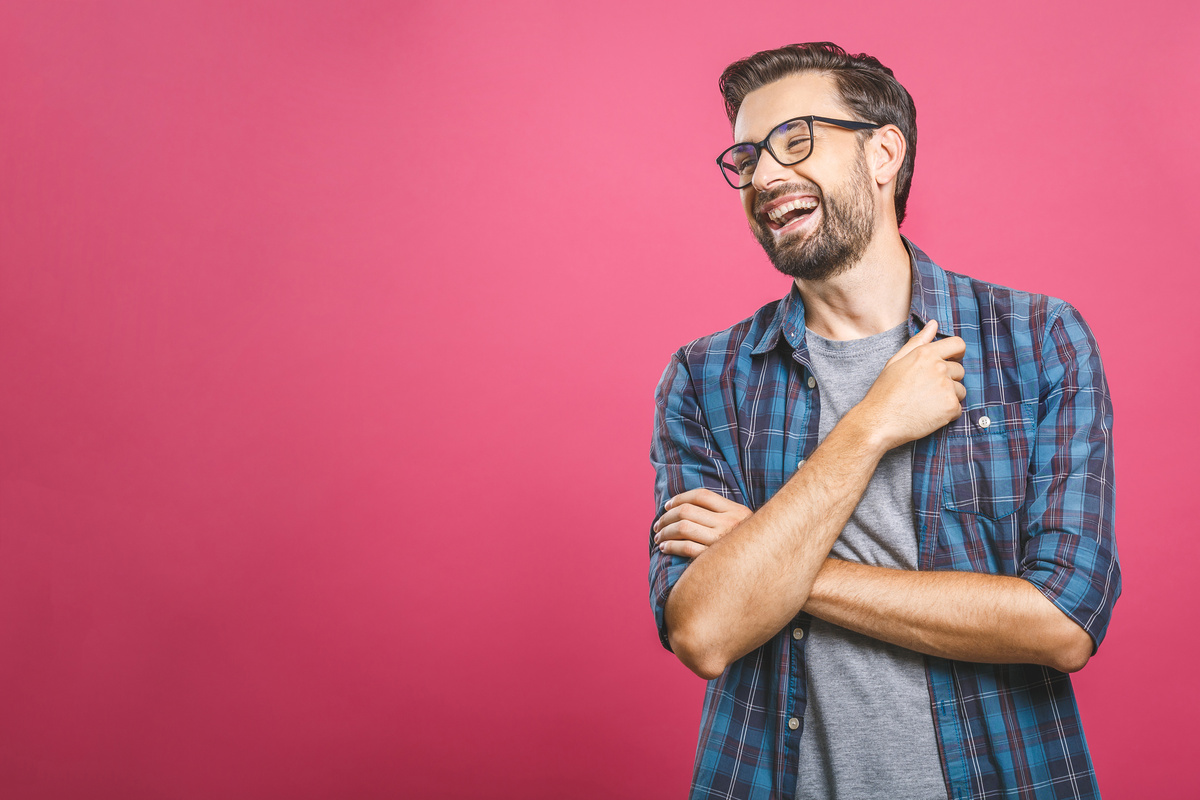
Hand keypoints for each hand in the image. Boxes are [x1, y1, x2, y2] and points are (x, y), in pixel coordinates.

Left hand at [653, 488, 752, 557]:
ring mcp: (722, 541)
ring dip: (665, 532)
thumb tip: (691, 509)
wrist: (766, 571)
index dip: (680, 498)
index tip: (667, 506)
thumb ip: (724, 515)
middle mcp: (729, 523)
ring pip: (683, 527)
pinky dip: (671, 546)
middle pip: (687, 511)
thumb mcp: (745, 526)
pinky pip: (685, 547)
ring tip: (658, 537)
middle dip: (666, 517)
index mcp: (736, 511)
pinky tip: (665, 548)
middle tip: (657, 525)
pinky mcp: (714, 559)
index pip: (701, 495)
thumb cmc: (750, 550)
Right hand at [855, 319, 966, 449]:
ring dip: (948, 397)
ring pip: (960, 390)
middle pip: (959, 370)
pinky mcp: (950, 407)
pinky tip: (929, 415)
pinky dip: (947, 413)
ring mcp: (946, 388)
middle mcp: (939, 368)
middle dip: (949, 380)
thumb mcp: (896, 361)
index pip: (957, 344)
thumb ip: (918, 341)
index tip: (951, 361)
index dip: (957, 353)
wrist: (879, 421)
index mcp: (926, 354)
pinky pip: (958, 408)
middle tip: (927, 390)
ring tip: (926, 404)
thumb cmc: (884, 392)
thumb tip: (934, 324)